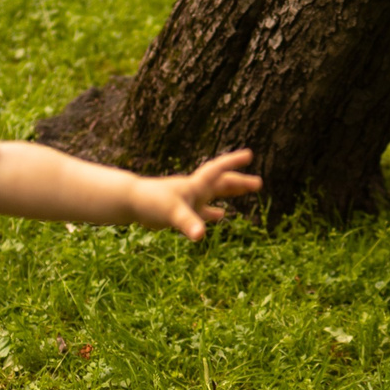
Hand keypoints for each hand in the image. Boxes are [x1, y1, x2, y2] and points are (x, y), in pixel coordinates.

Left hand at [131, 148, 262, 239]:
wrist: (131, 202)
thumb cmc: (151, 203)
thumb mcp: (173, 213)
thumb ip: (188, 223)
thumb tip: (200, 235)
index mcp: (196, 185)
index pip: (218, 170)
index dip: (233, 162)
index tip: (249, 154)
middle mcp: (195, 190)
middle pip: (222, 183)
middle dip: (240, 182)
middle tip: (258, 183)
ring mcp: (189, 200)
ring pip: (215, 194)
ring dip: (231, 192)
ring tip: (247, 190)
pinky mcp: (182, 211)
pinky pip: (203, 211)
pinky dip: (213, 213)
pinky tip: (221, 216)